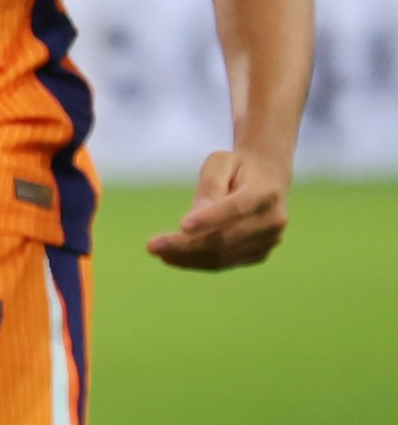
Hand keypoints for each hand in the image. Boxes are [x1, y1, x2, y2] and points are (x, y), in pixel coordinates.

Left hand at [145, 149, 289, 269]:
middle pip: (225, 239)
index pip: (236, 209)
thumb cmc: (237, 168)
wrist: (267, 180)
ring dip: (187, 258)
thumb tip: (196, 214)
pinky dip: (196, 262)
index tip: (181, 226)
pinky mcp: (258, 254)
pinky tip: (172, 257)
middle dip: (186, 245)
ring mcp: (268, 241)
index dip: (210, 219)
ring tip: (158, 252)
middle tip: (152, 246)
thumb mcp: (220, 162)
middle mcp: (271, 220)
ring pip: (222, 256)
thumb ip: (210, 184)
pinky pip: (223, 263)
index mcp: (265, 192)